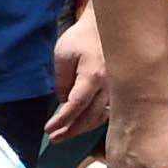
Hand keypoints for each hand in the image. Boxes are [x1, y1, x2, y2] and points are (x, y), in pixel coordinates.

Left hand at [49, 12, 107, 137]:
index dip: (62, 120)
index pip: (76, 106)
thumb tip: (63, 102)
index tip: (48, 129)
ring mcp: (116, 90)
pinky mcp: (118, 90)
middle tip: (54, 139)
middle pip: (90, 117)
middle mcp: (108, 87)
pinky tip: (82, 125)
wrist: (107, 28)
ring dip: (82, 128)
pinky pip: (107, 111)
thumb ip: (62, 80)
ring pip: (100, 117)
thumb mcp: (63, 55)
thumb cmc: (81, 39)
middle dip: (71, 130)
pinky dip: (93, 120)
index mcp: (93, 77)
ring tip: (64, 135)